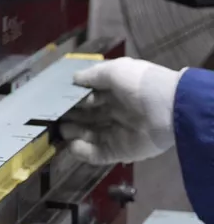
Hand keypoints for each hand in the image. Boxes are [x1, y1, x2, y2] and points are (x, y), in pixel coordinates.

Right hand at [61, 58, 182, 164]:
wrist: (169, 109)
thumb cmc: (139, 84)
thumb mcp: (113, 71)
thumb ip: (91, 76)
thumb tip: (73, 79)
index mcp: (115, 91)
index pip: (89, 95)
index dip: (72, 98)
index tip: (55, 99)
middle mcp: (115, 111)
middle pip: (87, 116)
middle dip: (70, 116)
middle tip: (53, 117)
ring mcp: (118, 132)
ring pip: (89, 134)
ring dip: (74, 132)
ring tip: (60, 130)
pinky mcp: (121, 151)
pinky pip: (99, 153)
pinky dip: (84, 151)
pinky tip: (72, 145)